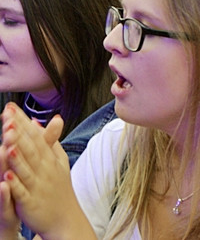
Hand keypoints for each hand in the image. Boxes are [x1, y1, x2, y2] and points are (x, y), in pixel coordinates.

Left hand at [1, 104, 89, 237]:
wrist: (66, 219)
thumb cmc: (59, 190)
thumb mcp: (59, 162)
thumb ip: (50, 142)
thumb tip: (45, 121)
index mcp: (50, 159)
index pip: (35, 136)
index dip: (22, 122)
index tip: (11, 107)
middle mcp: (45, 170)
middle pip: (30, 148)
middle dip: (18, 131)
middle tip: (6, 115)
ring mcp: (38, 186)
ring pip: (25, 168)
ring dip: (16, 154)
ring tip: (7, 138)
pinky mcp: (30, 203)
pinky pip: (22, 193)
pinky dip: (15, 184)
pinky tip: (5, 174)